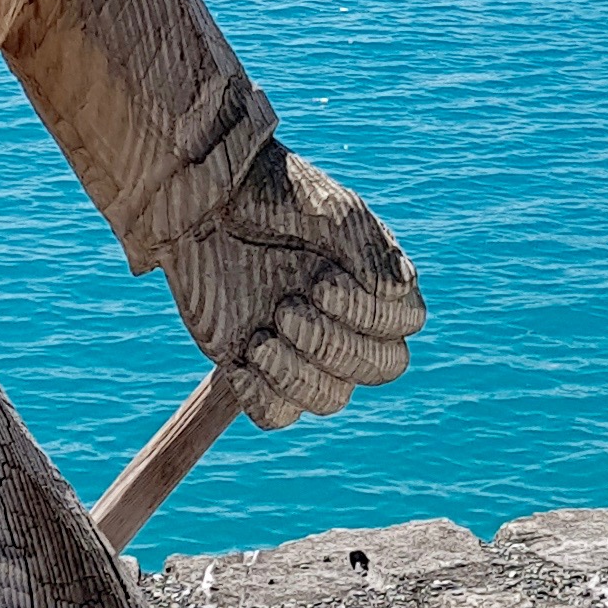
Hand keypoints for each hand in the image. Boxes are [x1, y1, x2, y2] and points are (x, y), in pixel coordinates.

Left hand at [159, 143, 425, 428]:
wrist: (202, 201)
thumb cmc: (271, 193)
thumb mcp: (326, 207)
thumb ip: (366, 247)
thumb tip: (399, 293)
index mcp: (374, 280)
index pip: (405, 323)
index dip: (369, 317)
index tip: (320, 282)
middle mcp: (349, 320)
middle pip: (379, 368)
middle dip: (332, 346)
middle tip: (285, 308)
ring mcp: (306, 348)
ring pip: (331, 399)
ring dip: (298, 376)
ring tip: (259, 339)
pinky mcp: (261, 367)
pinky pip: (278, 414)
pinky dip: (263, 398)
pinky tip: (238, 365)